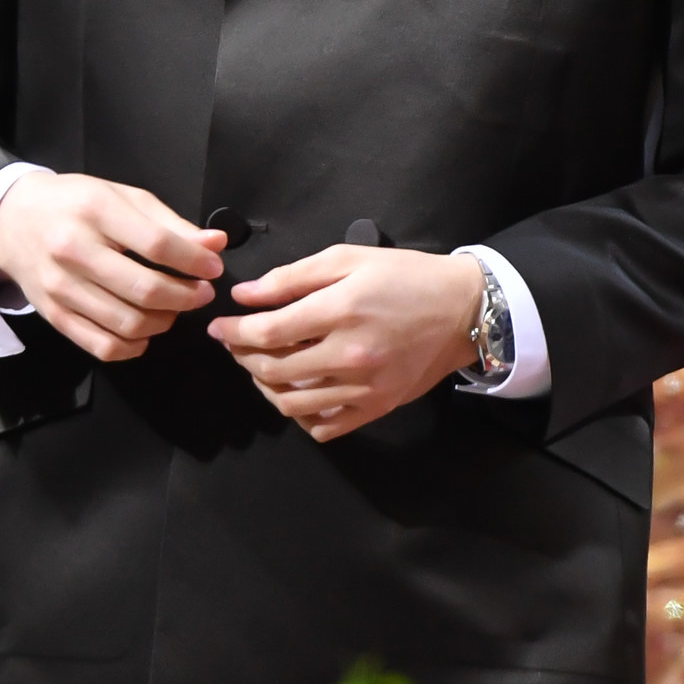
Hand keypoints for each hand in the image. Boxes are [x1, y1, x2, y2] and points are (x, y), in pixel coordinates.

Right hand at [0, 172, 223, 362]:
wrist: (12, 221)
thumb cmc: (76, 203)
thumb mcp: (122, 197)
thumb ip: (170, 223)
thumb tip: (216, 243)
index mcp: (96, 211)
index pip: (157, 244)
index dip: (195, 262)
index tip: (213, 268)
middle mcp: (74, 250)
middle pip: (145, 289)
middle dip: (186, 297)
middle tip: (201, 293)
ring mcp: (61, 287)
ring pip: (127, 323)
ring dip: (164, 322)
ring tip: (175, 309)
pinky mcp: (53, 316)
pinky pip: (101, 346)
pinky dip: (133, 346)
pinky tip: (146, 331)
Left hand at [206, 245, 484, 439]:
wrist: (463, 310)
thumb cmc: (406, 276)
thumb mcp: (349, 258)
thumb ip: (293, 277)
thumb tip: (246, 295)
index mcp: (342, 311)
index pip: (268, 331)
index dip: (233, 331)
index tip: (219, 327)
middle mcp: (350, 355)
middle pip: (273, 369)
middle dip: (243, 356)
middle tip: (236, 344)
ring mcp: (364, 387)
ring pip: (292, 403)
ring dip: (265, 386)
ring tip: (261, 367)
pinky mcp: (376, 407)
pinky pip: (323, 426)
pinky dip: (300, 414)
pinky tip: (295, 393)